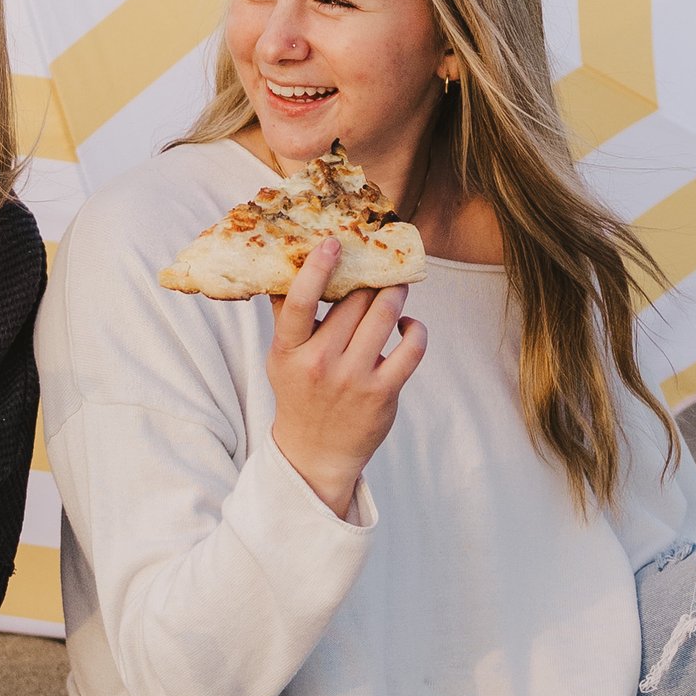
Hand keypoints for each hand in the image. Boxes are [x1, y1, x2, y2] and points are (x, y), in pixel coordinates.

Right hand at [266, 239, 426, 520]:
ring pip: (384, 315)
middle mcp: (321, 363)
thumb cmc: (299, 393)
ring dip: (394, 293)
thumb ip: (286, 316)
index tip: (334, 242)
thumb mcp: (281, 358)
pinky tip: (406, 324)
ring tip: (396, 285)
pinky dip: (414, 328)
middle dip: (369, 277)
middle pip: (353, 301)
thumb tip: (288, 264)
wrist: (316, 453)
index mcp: (290, 350)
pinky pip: (410, 347)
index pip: (299, 302)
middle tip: (378, 262)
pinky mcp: (384, 392)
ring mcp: (354, 378)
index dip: (318, 268)